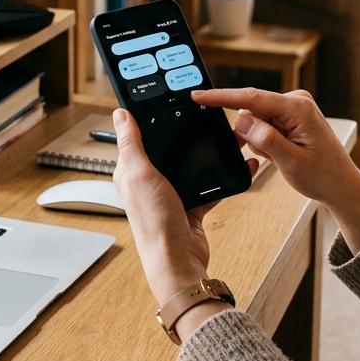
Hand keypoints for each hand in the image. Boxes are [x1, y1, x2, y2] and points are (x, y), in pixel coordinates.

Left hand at [111, 109, 220, 309]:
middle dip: (186, 133)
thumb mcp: (139, 174)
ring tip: (226, 136)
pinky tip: (238, 164)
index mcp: (131, 171)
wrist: (178, 260)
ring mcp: (171, 193)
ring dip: (207, 152)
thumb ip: (131, 143)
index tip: (167, 100)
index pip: (138, 137)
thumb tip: (120, 114)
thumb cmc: (154, 222)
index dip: (150, 119)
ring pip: (192, 165)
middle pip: (169, 149)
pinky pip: (210, 184)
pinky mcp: (191, 205)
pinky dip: (224, 175)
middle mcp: (150, 181)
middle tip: (203, 115)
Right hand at [193, 88, 359, 252]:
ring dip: (260, 141)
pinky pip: (264, 125)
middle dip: (250, 134)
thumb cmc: (323, 175)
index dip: (221, 97)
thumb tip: (241, 119)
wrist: (341, 186)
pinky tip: (281, 154)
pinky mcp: (291, 117)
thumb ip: (266, 139)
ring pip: (256, 120)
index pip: (251, 98)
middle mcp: (295, 102)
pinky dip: (265, 142)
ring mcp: (293, 108)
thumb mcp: (291, 162)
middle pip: (252, 110)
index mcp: (297, 108)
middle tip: (269, 156)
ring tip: (280, 158)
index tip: (199, 95)